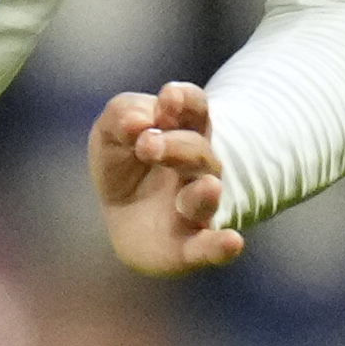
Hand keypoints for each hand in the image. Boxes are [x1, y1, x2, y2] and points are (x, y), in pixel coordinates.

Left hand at [91, 80, 243, 274]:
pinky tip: (232, 242)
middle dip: (175, 146)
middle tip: (147, 145)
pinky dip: (219, 247)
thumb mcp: (112, 131)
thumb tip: (138, 121)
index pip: (194, 108)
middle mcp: (197, 168)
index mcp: (181, 132)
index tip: (167, 98)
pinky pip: (207, 247)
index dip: (184, 101)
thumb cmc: (126, 163)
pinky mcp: (188, 245)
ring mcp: (196, 206)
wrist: (125, 216)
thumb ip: (122, 116)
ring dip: (205, 191)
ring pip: (206, 194)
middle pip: (197, 151)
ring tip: (207, 187)